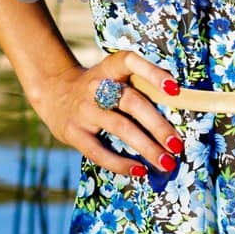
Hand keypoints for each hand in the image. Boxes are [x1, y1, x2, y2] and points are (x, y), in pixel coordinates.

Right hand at [30, 50, 184, 180]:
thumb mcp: (112, 75)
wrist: (54, 91)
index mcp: (109, 68)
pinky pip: (99, 151)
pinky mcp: (73, 132)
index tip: (175, 90)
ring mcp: (84, 110)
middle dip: (158, 125)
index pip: (131, 62)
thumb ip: (138, 86)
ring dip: (146, 147)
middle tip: (177, 145)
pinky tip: (140, 171)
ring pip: (120, 127)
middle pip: (131, 102)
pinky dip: (120, 163)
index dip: (153, 73)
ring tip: (166, 162)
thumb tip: (181, 108)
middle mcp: (96, 86)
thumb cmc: (98, 87)